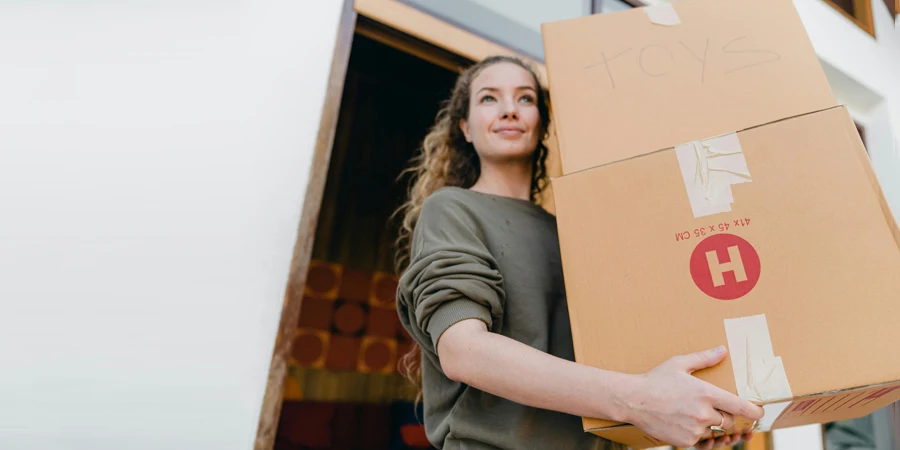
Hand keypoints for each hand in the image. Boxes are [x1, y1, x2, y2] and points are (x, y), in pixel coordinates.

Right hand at [620, 345, 764, 447]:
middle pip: (729, 421)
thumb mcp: (679, 364)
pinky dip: (695, 433)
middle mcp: (703, 413)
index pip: (741, 407)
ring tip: (693, 414)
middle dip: (725, 416)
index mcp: (706, 393)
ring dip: (709, 425)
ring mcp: (694, 429)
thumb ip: (704, 358)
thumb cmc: (655, 380)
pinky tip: (683, 422)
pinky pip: (699, 440)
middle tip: (712, 408)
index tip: (758, 412)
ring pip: (713, 431)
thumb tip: (723, 350)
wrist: (632, 400)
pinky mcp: (685, 441)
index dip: (755, 411)